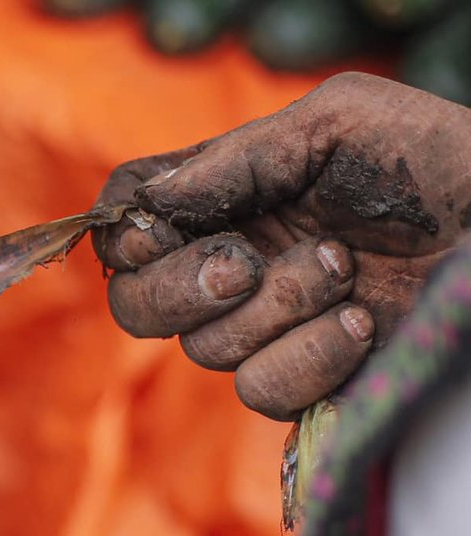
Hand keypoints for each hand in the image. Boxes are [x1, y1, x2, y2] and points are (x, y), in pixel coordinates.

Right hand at [93, 72, 470, 419]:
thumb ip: (238, 156)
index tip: (166, 231)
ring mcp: (262, 328)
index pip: (126, 225)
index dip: (129, 236)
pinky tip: (361, 325)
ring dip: (279, 308)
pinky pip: (260, 388)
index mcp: (224, 199)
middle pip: (135, 305)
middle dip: (180, 291)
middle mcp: (230, 266)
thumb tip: (152, 202)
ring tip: (346, 269)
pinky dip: (311, 355)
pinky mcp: (300, 381)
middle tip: (243, 268)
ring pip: (205, 349)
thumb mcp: (338, 122)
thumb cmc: (435, 163)